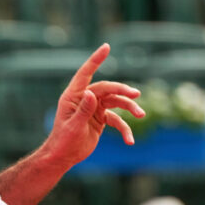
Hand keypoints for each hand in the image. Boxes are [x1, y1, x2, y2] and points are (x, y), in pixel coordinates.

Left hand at [42, 43, 144, 167]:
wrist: (63, 157)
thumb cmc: (63, 141)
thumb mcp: (73, 126)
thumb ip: (83, 110)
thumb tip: (91, 93)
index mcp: (73, 96)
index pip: (86, 74)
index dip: (96, 60)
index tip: (106, 47)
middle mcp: (84, 99)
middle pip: (107, 89)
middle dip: (122, 91)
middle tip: (136, 95)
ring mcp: (93, 108)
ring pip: (115, 102)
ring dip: (129, 108)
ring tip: (141, 114)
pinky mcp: (100, 119)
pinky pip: (117, 120)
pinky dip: (124, 129)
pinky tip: (130, 141)